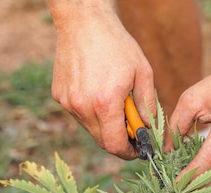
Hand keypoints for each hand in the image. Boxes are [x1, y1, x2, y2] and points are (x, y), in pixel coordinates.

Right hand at [49, 6, 155, 158]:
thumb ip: (148, 106)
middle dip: (119, 141)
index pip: (115, 145)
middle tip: (133, 131)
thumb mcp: (143, 74)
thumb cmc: (117, 45)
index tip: (138, 150)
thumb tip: (150, 129)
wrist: (83, 22)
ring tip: (116, 105)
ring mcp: (68, 102)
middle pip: (102, 141)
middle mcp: (83, 107)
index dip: (129, 153)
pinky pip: (79, 115)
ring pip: (90, 129)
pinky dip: (92, 113)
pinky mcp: (59, 96)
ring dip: (105, 126)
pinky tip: (100, 93)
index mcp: (105, 104)